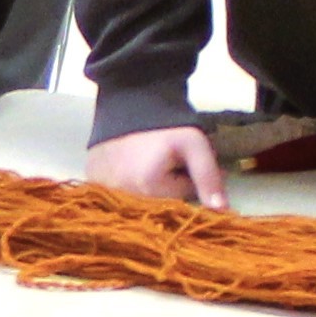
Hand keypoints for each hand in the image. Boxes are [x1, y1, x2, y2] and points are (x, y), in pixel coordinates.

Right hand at [87, 125, 227, 207]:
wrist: (127, 104)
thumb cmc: (163, 126)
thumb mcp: (193, 145)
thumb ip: (209, 177)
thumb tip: (223, 212)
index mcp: (148, 188)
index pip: (183, 199)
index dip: (187, 178)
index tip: (181, 161)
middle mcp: (122, 197)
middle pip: (161, 205)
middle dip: (169, 188)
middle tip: (164, 162)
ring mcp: (104, 192)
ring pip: (141, 203)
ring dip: (148, 191)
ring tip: (147, 165)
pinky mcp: (92, 185)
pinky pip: (117, 199)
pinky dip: (126, 189)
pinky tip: (130, 170)